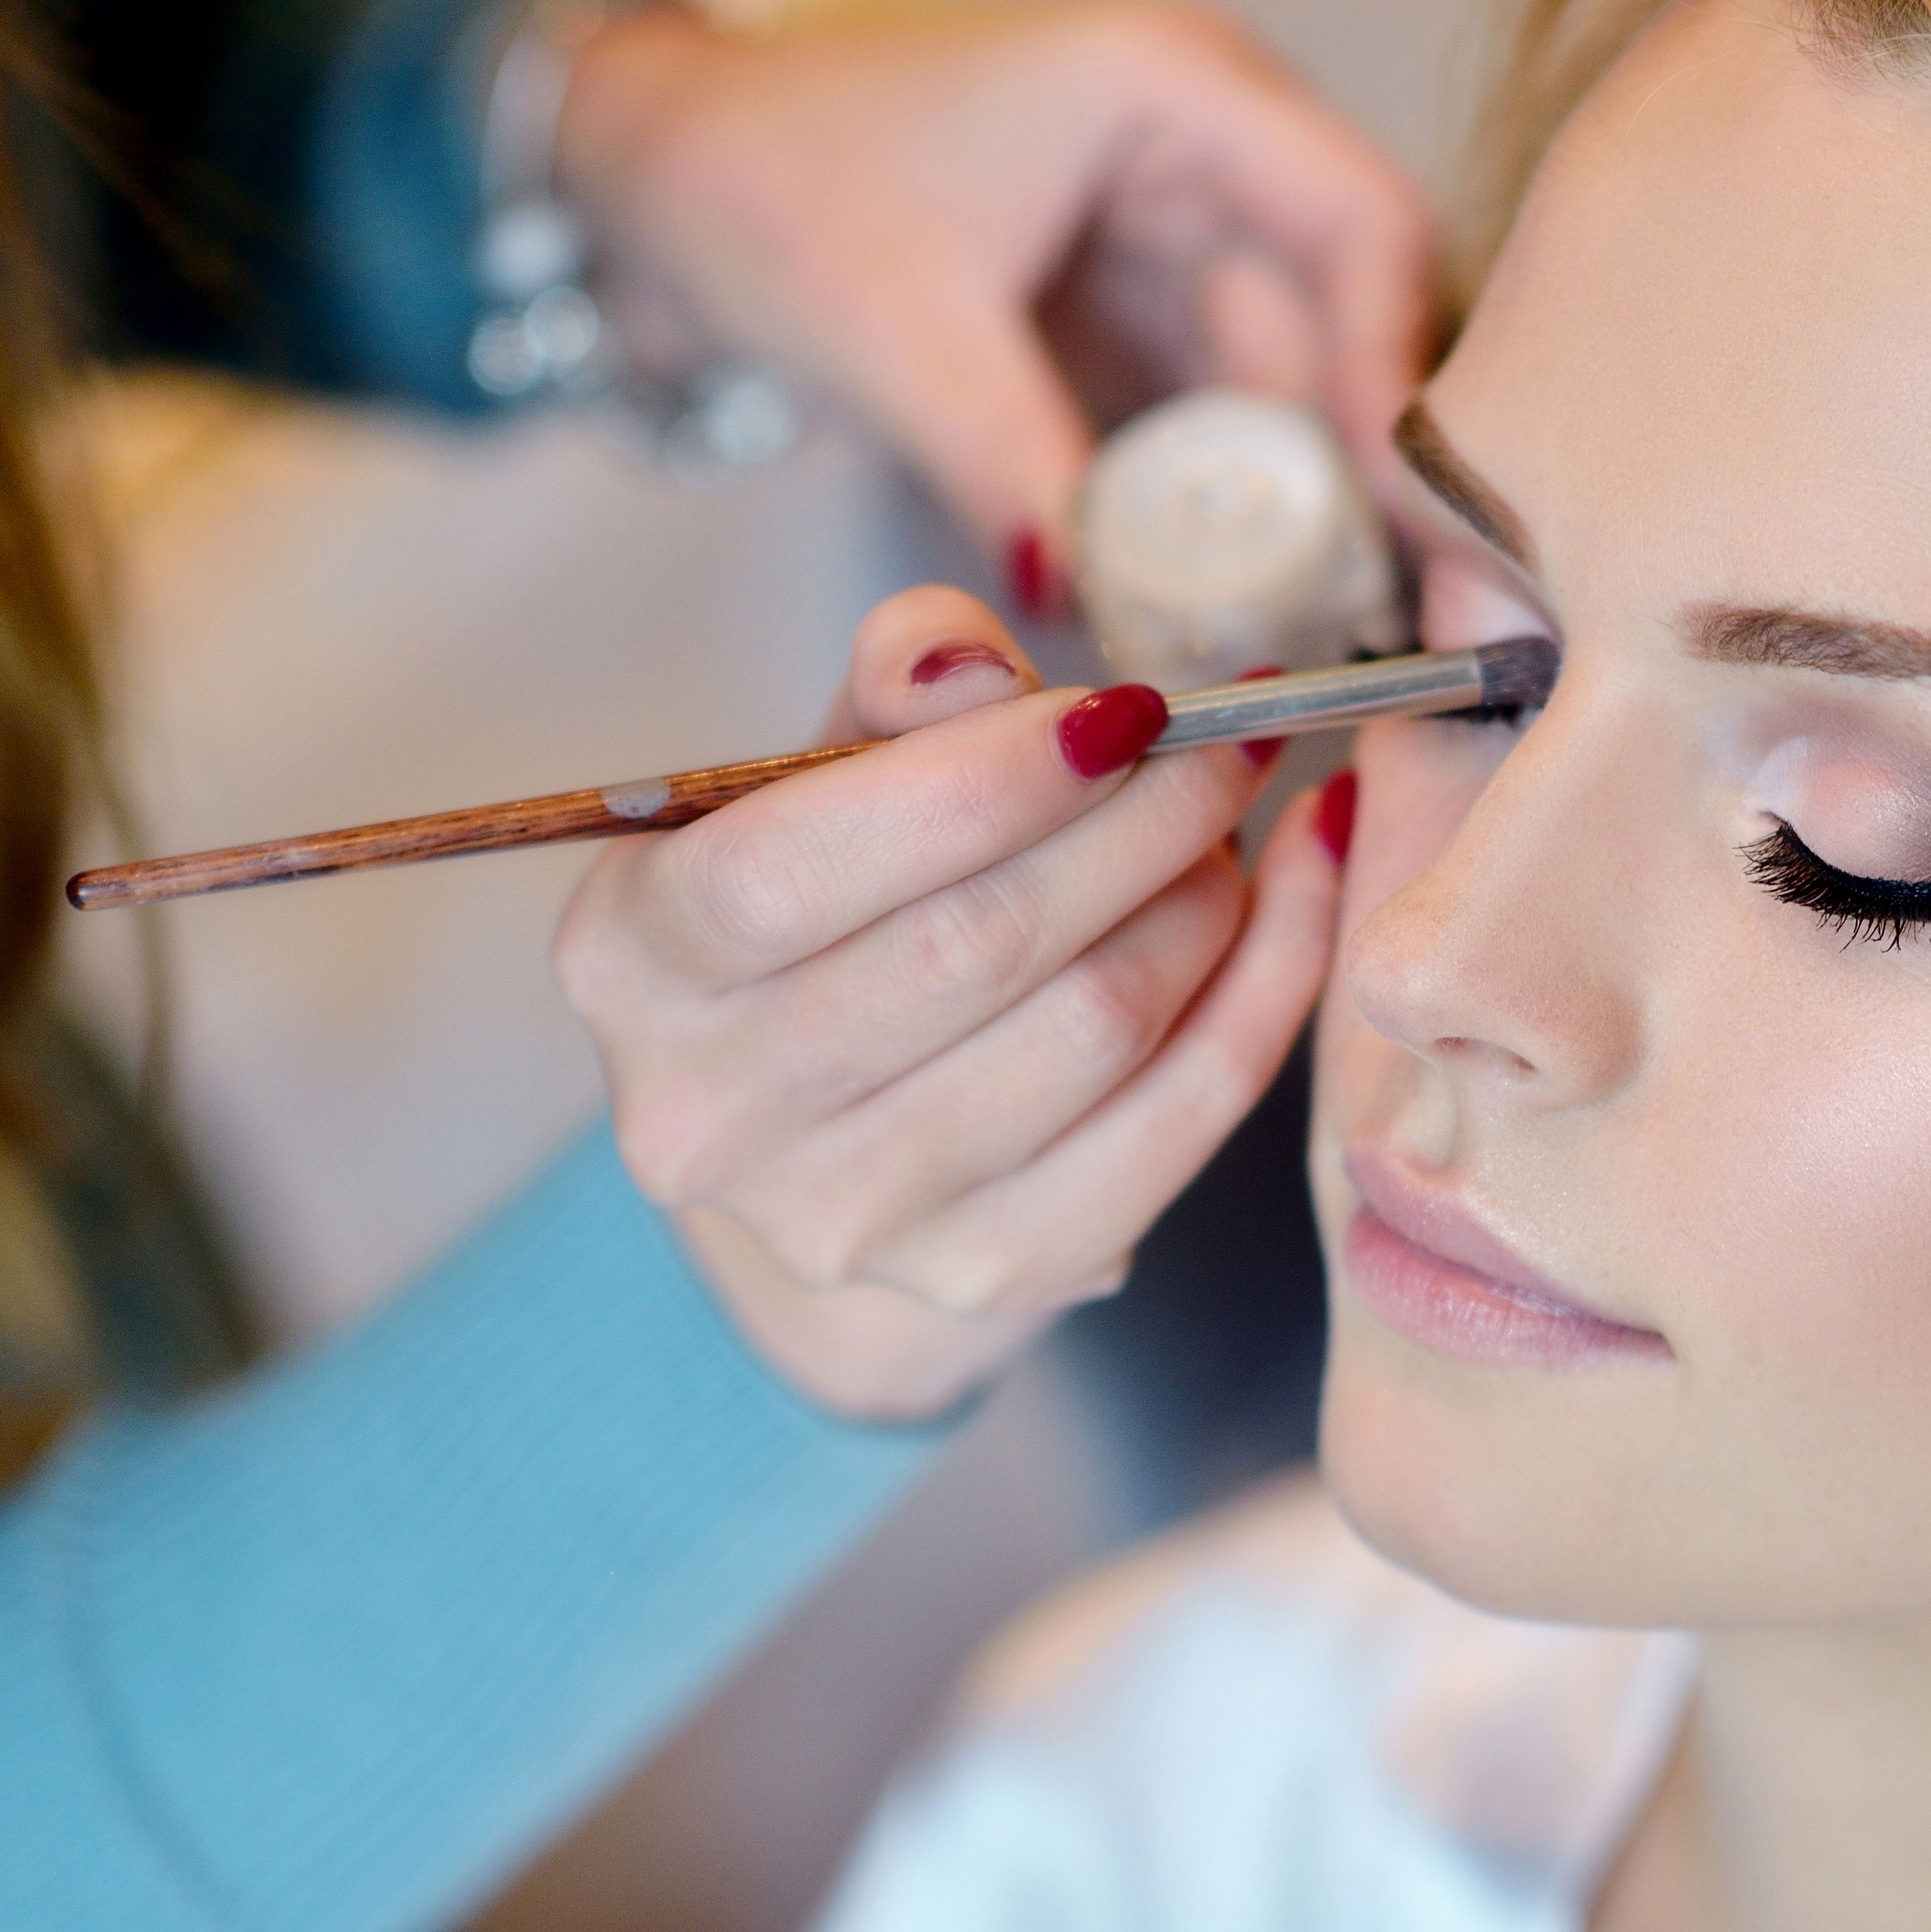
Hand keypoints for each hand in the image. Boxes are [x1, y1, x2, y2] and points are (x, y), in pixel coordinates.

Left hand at [555, 0, 1433, 609]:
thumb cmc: (760, 187)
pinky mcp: (1127, 317)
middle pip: (1344, 318)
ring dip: (1288, 508)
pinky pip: (1212, 424)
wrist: (650, 182)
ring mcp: (1170, 236)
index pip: (1362, 225)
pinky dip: (1217, 514)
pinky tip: (1223, 609)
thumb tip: (1092, 607)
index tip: (1397, 518)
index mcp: (1173, 89)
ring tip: (1305, 637)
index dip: (1394, 372)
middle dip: (1351, 468)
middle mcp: (1203, 152)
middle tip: (1367, 614)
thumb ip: (1007, 458)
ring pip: (1287, 386)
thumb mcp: (891, 326)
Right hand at [555, 585, 1345, 1418]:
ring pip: (1097, 1024)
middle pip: (977, 941)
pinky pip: (1185, 1115)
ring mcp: (852, 1217)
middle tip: (1230, 743)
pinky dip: (1267, 987)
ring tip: (1234, 826)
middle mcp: (713, 1111)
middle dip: (1141, 817)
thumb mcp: (817, 779)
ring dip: (1206, 898)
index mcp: (631, 960)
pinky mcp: (993, 1270)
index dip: (991, 774)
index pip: (799, 861)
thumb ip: (891, 691)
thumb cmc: (831, 911)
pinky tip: (1299, 894)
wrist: (833, 1131)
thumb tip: (965, 661)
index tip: (1128, 705)